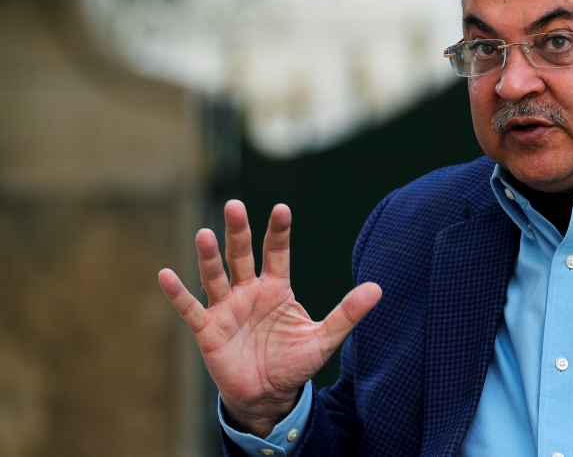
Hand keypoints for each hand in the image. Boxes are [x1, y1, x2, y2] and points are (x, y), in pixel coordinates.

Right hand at [158, 200, 381, 436]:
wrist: (268, 395)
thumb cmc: (294, 363)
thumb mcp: (324, 338)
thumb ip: (347, 313)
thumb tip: (377, 288)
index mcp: (277, 288)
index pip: (277, 253)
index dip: (278, 232)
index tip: (281, 208)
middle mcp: (249, 291)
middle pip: (242, 255)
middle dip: (238, 232)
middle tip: (234, 206)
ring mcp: (226, 308)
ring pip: (216, 276)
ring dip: (209, 256)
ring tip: (204, 233)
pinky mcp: (208, 330)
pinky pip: (190, 308)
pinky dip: (177, 293)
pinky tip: (165, 274)